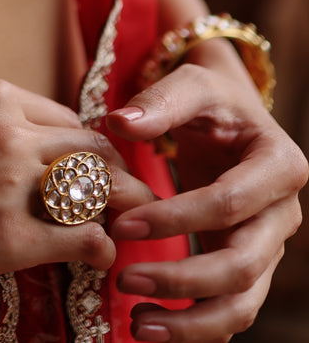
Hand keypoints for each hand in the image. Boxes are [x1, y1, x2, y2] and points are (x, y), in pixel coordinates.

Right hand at [0, 77, 153, 289]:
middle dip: (114, 178)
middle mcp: (11, 131)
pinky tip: (93, 258)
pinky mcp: (13, 237)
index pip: (70, 119)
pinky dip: (101, 247)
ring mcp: (14, 183)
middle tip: (118, 205)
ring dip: (113, 211)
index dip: (84, 151)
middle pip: (96, 149)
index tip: (87, 175)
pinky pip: (88, 236)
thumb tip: (30, 149)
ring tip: (113, 230)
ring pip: (100, 189)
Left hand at [107, 59, 307, 341]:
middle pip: (242, 265)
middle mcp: (284, 214)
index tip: (122, 224)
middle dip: (184, 279)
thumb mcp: (191, 84)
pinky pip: (231, 309)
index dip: (177, 219)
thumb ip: (159, 101)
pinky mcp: (250, 266)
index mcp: (279, 165)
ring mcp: (270, 245)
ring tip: (138, 325)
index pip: (228, 203)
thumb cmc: (211, 99)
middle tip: (125, 279)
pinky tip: (152, 325)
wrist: (231, 115)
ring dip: (193, 323)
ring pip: (243, 303)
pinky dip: (197, 327)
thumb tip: (119, 123)